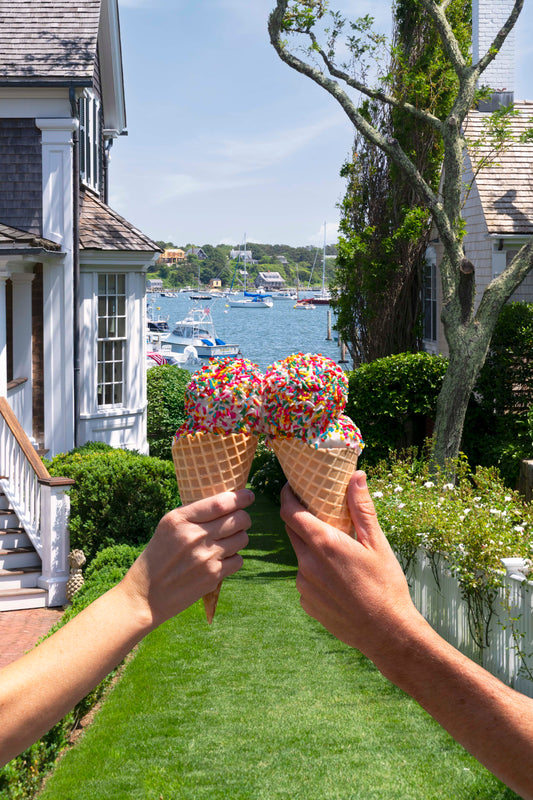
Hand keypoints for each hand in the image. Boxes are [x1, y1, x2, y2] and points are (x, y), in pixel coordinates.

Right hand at [119, 489, 253, 629]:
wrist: (146, 596)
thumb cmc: (158, 557)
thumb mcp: (167, 528)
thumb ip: (193, 515)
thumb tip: (227, 502)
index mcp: (180, 519)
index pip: (220, 503)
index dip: (240, 497)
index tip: (249, 495)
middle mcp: (194, 536)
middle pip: (238, 519)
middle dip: (244, 518)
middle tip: (240, 520)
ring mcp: (205, 557)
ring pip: (242, 539)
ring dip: (239, 538)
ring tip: (227, 541)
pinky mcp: (213, 576)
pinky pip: (238, 560)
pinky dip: (234, 559)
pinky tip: (221, 560)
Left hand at [280, 471, 420, 659]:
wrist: (386, 633)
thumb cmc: (386, 585)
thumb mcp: (377, 543)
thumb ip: (361, 508)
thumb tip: (356, 476)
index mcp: (324, 544)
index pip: (290, 512)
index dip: (287, 496)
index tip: (291, 487)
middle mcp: (307, 563)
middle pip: (293, 532)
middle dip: (301, 520)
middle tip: (319, 515)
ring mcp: (304, 585)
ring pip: (300, 556)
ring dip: (311, 549)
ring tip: (338, 554)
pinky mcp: (306, 603)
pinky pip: (305, 579)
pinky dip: (315, 573)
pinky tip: (338, 580)